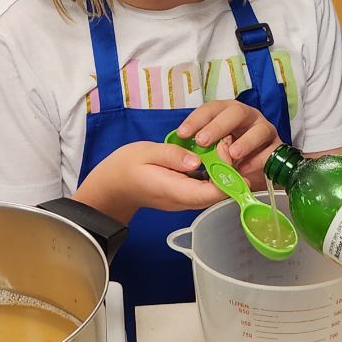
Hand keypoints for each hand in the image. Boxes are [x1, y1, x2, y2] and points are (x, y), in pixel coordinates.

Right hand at [75, 140, 228, 222]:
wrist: (112, 186)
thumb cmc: (126, 167)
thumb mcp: (146, 153)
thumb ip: (172, 156)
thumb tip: (197, 162)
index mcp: (176, 191)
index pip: (212, 193)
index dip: (228, 176)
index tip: (227, 150)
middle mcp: (185, 201)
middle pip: (219, 193)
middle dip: (229, 169)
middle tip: (225, 140)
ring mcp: (186, 200)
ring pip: (215, 191)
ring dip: (223, 169)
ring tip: (221, 143)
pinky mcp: (186, 195)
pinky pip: (207, 187)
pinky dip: (214, 172)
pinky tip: (212, 153)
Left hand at [172, 100, 281, 188]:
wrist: (252, 174)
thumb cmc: (227, 157)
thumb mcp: (211, 150)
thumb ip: (200, 148)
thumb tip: (181, 151)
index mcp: (227, 113)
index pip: (212, 108)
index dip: (196, 119)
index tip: (182, 134)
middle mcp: (247, 117)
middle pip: (235, 112)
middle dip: (218, 126)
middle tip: (203, 141)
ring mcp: (264, 130)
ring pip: (259, 130)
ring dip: (244, 142)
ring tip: (231, 155)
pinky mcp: (276, 148)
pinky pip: (270, 151)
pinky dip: (258, 160)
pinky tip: (245, 170)